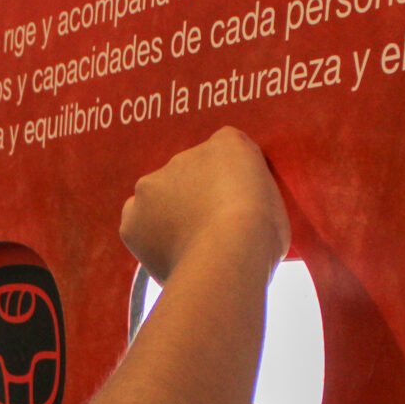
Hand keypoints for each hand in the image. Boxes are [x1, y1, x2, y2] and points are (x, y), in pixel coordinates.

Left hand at [119, 128, 289, 283]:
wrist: (227, 258)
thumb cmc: (260, 236)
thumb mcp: (273, 202)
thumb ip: (251, 191)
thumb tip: (239, 201)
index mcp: (226, 144)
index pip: (225, 152)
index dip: (229, 181)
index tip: (234, 205)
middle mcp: (183, 156)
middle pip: (187, 176)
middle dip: (195, 198)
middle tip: (212, 230)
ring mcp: (151, 186)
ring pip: (159, 200)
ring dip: (169, 215)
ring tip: (191, 247)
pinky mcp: (131, 220)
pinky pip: (138, 226)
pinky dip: (150, 239)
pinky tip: (172, 256)